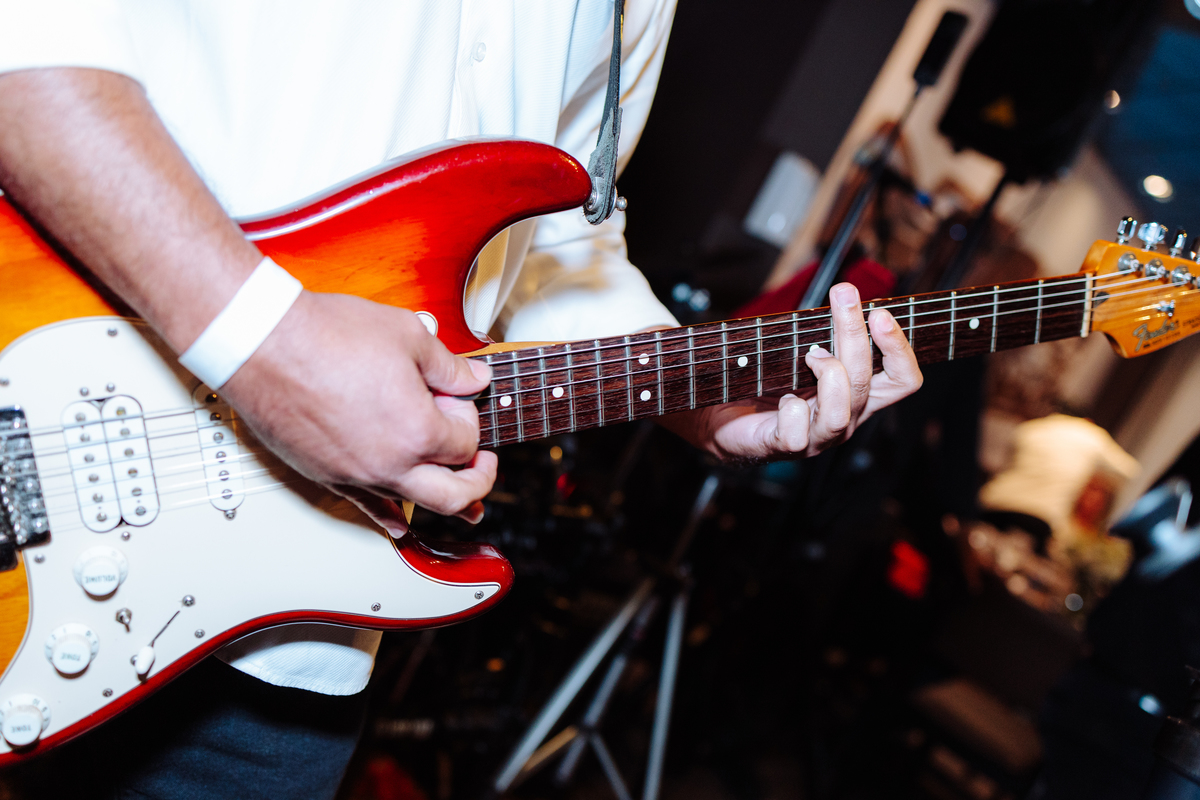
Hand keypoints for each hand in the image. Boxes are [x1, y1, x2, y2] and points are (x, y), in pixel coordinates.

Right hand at [220, 291, 495, 535]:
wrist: (262, 341)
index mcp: (418, 431)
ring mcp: (355, 475)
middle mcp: (390, 464)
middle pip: (454, 495)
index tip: (455, 396)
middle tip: (484, 464)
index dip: (468, 415)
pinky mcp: (324, 475)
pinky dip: (389, 519)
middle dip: (478, 480)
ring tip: (466, 503)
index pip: (466, 442)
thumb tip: (475, 380)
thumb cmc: (328, 334)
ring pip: (411, 507)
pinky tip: (400, 526)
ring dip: (443, 502)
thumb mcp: (408, 335)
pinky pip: (366, 509)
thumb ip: (449, 367)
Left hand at [667, 283, 922, 460]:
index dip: (900, 348)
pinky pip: (797, 433)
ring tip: (809, 353)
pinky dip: (791, 410)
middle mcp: (845, 418)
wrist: (721, 421)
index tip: (881, 311)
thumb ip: (825, 334)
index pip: (902, 380)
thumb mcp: (801, 352)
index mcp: (856, 395)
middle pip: (869, 382)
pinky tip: (783, 397)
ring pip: (842, 410)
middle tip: (843, 294)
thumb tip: (842, 294)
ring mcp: (816, 437)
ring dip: (830, 372)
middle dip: (856, 332)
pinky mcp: (783, 447)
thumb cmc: (765, 383)